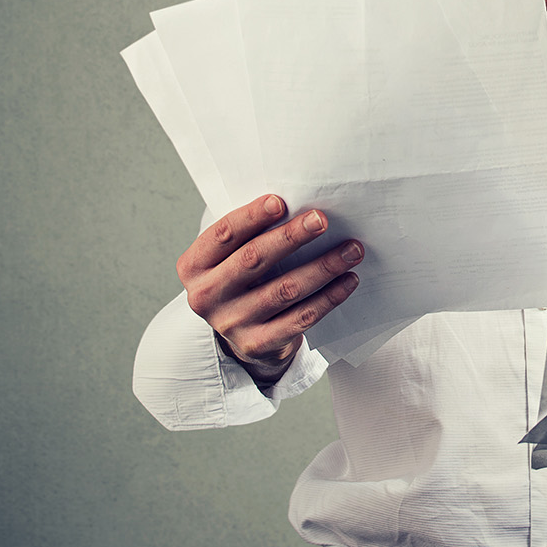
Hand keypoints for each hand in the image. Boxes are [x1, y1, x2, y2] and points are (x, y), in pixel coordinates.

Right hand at [177, 194, 363, 382]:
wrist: (241, 333)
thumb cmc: (243, 277)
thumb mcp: (231, 255)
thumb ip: (250, 232)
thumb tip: (299, 203)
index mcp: (194, 266)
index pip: (222, 234)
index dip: (251, 217)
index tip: (281, 201)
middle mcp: (206, 296)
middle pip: (253, 259)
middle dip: (291, 236)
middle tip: (322, 219)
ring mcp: (232, 324)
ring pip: (284, 290)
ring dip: (322, 266)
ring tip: (352, 249)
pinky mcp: (258, 344)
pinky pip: (301, 318)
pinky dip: (328, 297)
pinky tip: (348, 280)